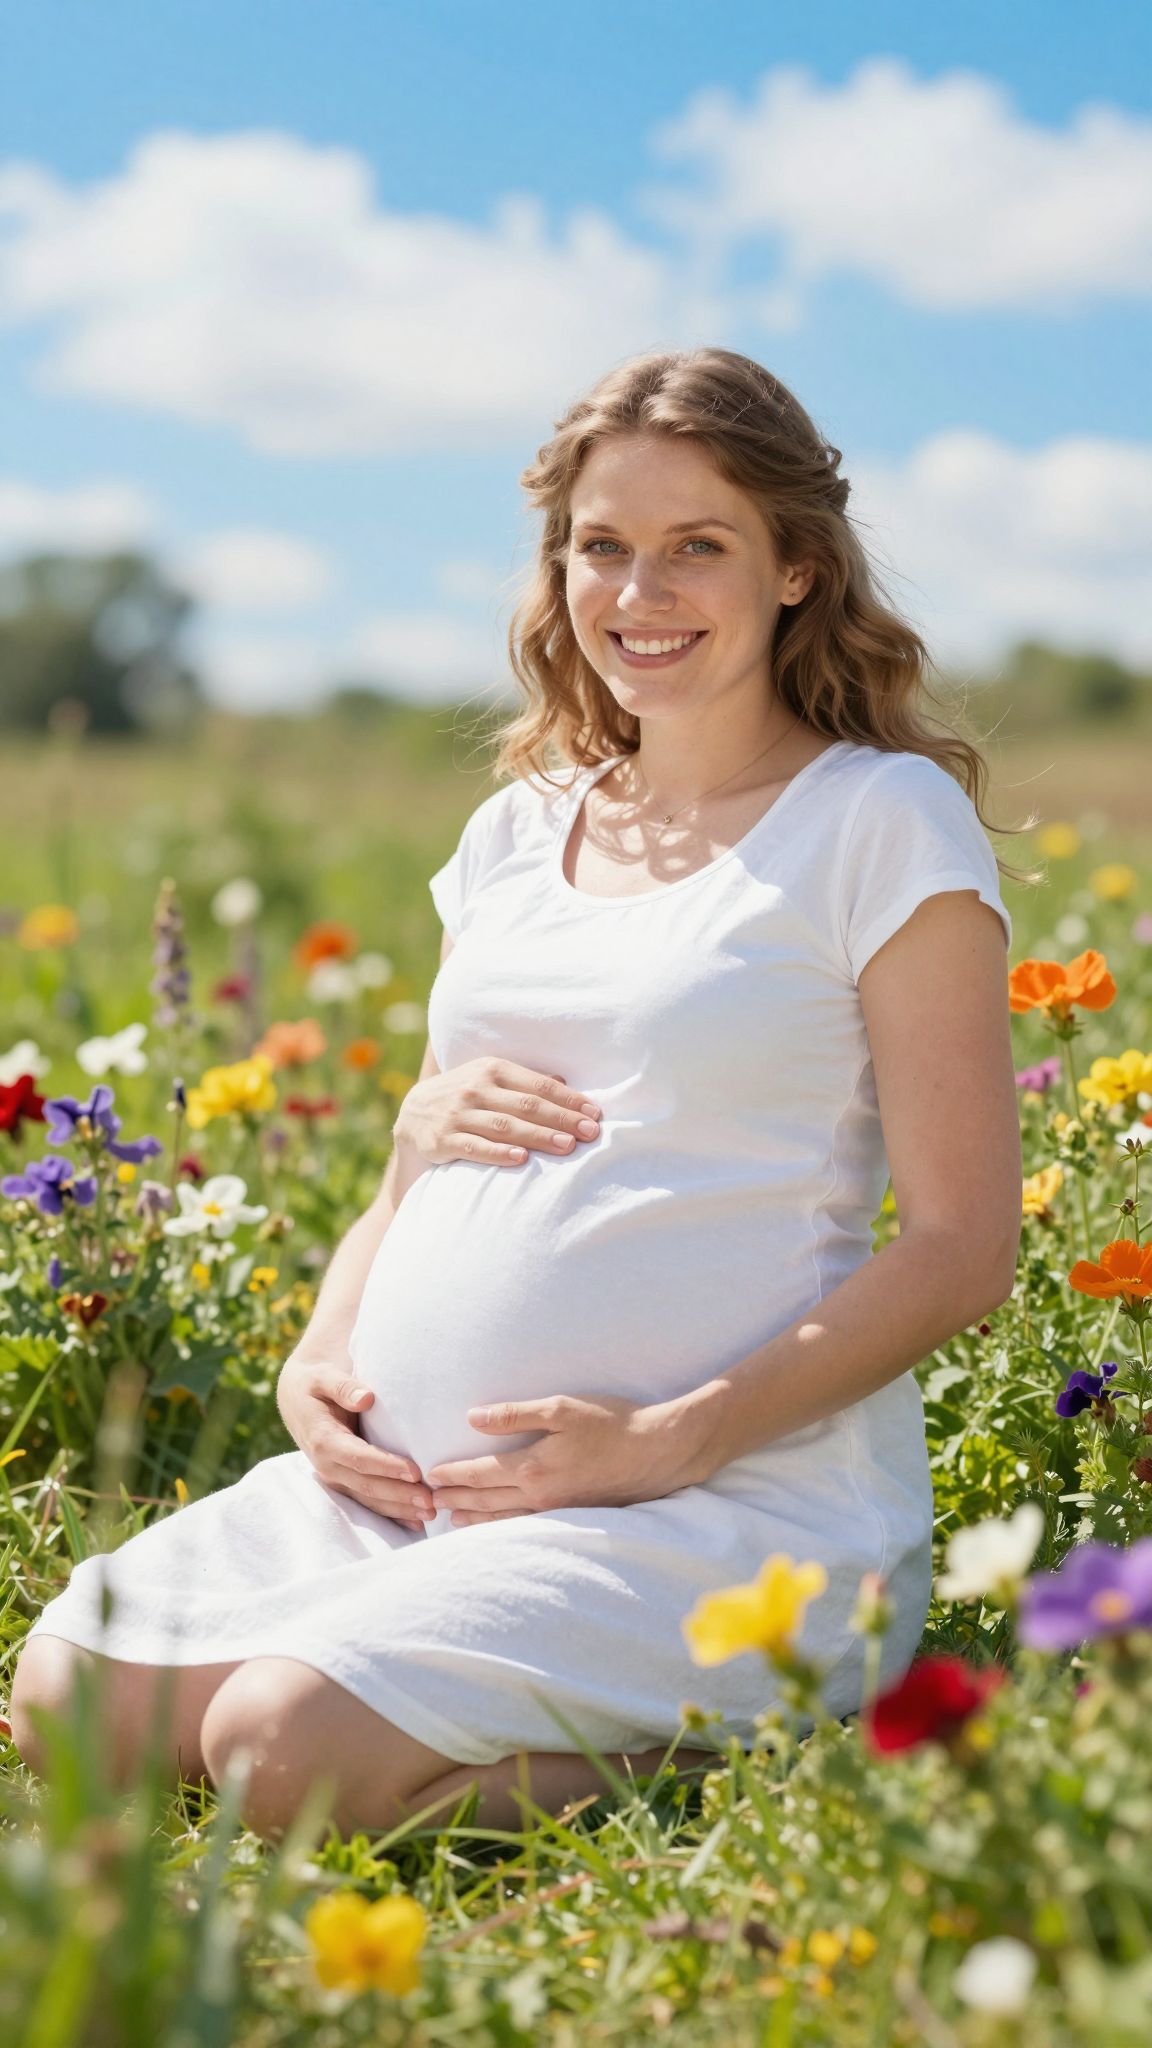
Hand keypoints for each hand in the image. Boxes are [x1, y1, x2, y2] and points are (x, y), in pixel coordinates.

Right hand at [276, 1355, 434, 1531]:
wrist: (297, 1399)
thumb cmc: (315, 1385)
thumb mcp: (323, 1377)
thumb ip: (343, 1386)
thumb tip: (366, 1397)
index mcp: (324, 1440)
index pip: (359, 1458)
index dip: (386, 1466)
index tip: (415, 1471)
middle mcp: (328, 1465)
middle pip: (367, 1485)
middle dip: (399, 1495)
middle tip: (431, 1501)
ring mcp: (335, 1477)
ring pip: (369, 1498)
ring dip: (399, 1509)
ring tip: (430, 1514)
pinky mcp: (344, 1481)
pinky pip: (368, 1502)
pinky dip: (391, 1514)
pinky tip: (415, 1523)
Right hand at [393, 1058, 601, 1169]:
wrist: (413, 1113)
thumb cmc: (466, 1096)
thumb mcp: (491, 1078)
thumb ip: (525, 1081)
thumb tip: (565, 1082)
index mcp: (493, 1068)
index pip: (539, 1085)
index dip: (569, 1099)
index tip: (594, 1114)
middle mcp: (476, 1088)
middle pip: (527, 1106)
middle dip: (562, 1120)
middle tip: (590, 1133)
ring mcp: (458, 1114)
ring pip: (505, 1127)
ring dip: (538, 1136)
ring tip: (567, 1147)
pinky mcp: (443, 1140)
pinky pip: (475, 1147)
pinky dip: (498, 1154)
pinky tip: (522, 1160)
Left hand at [425, 1393, 703, 1525]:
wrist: (658, 1451)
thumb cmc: (612, 1423)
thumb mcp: (562, 1407)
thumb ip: (516, 1413)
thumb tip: (474, 1417)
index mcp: (533, 1467)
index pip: (480, 1474)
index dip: (452, 1475)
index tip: (430, 1474)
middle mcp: (540, 1495)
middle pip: (486, 1501)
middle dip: (455, 1500)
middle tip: (428, 1501)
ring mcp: (557, 1510)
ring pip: (504, 1519)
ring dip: (474, 1518)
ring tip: (452, 1518)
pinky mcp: (572, 1515)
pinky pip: (527, 1525)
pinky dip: (503, 1526)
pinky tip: (498, 1524)